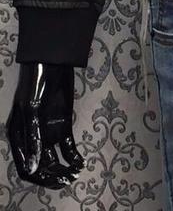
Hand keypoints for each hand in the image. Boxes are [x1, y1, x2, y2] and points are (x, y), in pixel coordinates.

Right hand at [6, 63, 83, 188]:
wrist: (52, 63)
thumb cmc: (36, 85)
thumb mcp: (32, 110)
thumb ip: (33, 138)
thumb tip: (33, 167)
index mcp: (19, 138)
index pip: (26, 167)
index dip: (39, 177)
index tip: (53, 181)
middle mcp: (33, 140)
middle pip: (42, 166)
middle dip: (54, 176)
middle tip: (68, 180)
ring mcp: (48, 133)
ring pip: (55, 160)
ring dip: (65, 169)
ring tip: (76, 173)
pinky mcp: (63, 126)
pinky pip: (67, 146)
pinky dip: (74, 156)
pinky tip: (81, 162)